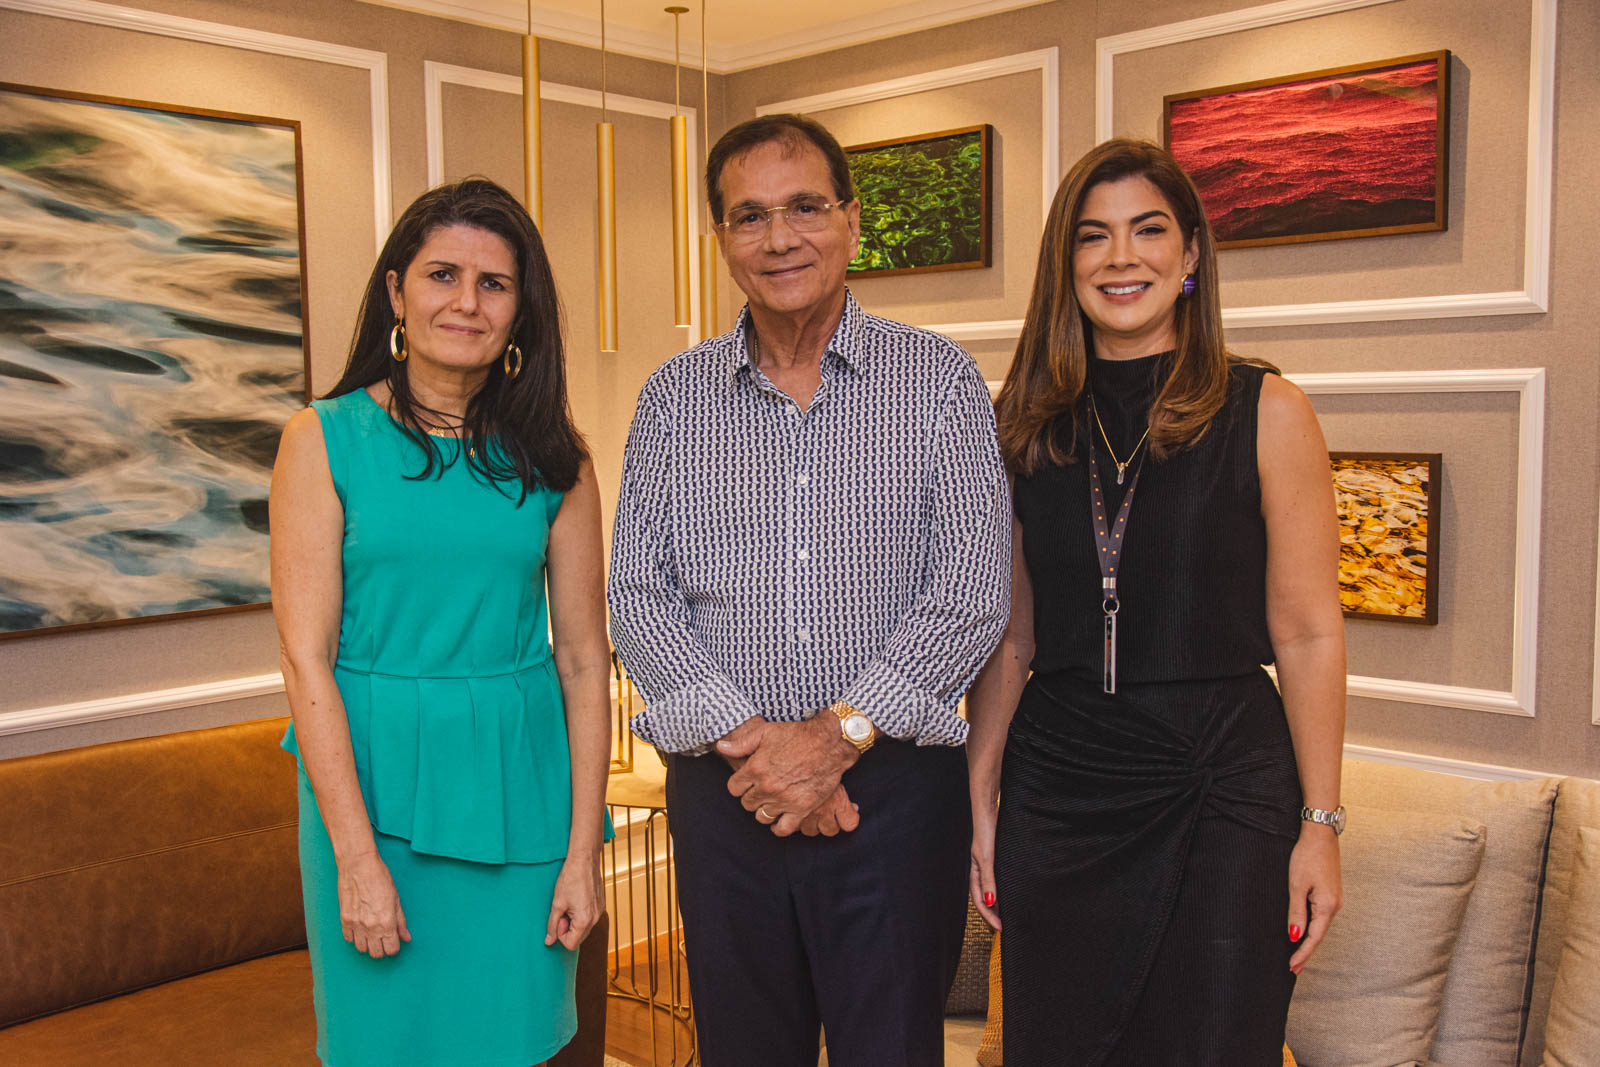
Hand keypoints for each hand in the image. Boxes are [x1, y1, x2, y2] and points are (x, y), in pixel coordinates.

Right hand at [338, 850, 409, 958]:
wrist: (358, 866)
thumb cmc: (380, 878)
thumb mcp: (396, 899)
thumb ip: (401, 921)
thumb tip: (406, 937)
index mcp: (387, 922)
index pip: (391, 950)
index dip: (394, 947)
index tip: (394, 941)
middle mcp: (371, 927)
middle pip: (376, 953)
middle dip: (382, 948)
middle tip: (384, 938)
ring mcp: (356, 924)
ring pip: (361, 949)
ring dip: (368, 944)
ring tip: (372, 933)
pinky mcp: (344, 919)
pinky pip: (348, 939)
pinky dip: (355, 937)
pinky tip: (360, 928)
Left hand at [546, 847, 604, 950]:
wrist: (584, 860)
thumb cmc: (570, 879)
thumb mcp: (557, 903)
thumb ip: (552, 925)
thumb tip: (549, 941)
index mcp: (584, 920)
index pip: (571, 944)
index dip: (560, 934)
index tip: (558, 918)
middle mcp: (595, 919)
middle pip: (578, 938)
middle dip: (567, 928)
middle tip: (562, 911)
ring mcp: (599, 912)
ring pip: (583, 928)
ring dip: (573, 921)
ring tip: (569, 904)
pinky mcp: (600, 905)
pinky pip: (589, 918)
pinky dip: (581, 914)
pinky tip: (576, 899)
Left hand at [720, 714, 857, 837]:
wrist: (828, 743)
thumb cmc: (797, 734)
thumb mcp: (766, 732)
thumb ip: (742, 743)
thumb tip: (721, 747)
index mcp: (755, 768)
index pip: (734, 788)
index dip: (740, 784)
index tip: (748, 781)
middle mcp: (767, 786)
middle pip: (747, 803)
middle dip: (752, 796)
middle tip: (762, 789)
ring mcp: (783, 799)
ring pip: (762, 816)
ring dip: (764, 810)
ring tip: (771, 801)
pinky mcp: (801, 809)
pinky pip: (782, 828)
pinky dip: (778, 826)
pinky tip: (780, 817)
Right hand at [969, 796, 999, 930]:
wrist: (990, 809)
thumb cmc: (986, 832)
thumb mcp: (987, 858)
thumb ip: (989, 880)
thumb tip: (991, 902)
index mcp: (976, 873)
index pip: (980, 901)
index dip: (989, 917)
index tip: (1000, 929)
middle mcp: (982, 870)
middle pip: (986, 897)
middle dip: (994, 913)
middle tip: (1006, 927)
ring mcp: (990, 864)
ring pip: (994, 888)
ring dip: (1001, 902)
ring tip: (1012, 914)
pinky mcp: (999, 856)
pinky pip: (1001, 878)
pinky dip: (1006, 888)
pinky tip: (1016, 890)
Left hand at [1287, 824, 1341, 972]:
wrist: (1320, 835)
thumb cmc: (1307, 857)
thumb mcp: (1296, 885)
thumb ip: (1296, 912)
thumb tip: (1294, 936)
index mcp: (1327, 906)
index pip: (1314, 938)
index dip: (1303, 953)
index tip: (1292, 967)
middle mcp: (1335, 906)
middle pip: (1319, 935)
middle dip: (1306, 952)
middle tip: (1294, 970)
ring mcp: (1335, 899)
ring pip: (1321, 926)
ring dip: (1309, 942)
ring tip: (1297, 956)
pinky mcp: (1331, 893)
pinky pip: (1322, 916)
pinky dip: (1313, 928)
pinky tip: (1305, 933)